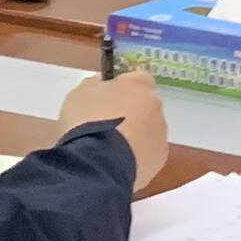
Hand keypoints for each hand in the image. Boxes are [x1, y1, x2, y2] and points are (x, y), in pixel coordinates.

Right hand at [57, 70, 170, 192]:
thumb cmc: (87, 121)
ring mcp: (160, 136)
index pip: (138, 77)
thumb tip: (101, 85)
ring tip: (108, 149)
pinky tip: (115, 163)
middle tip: (105, 124)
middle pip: (145, 106)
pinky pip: (146, 154)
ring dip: (134, 136)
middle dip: (129, 112)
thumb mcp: (80, 94)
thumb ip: (95, 85)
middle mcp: (156, 108)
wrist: (97, 163)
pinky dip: (134, 156)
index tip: (106, 96)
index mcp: (140, 86)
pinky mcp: (158, 161)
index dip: (122, 85)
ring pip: (148, 131)